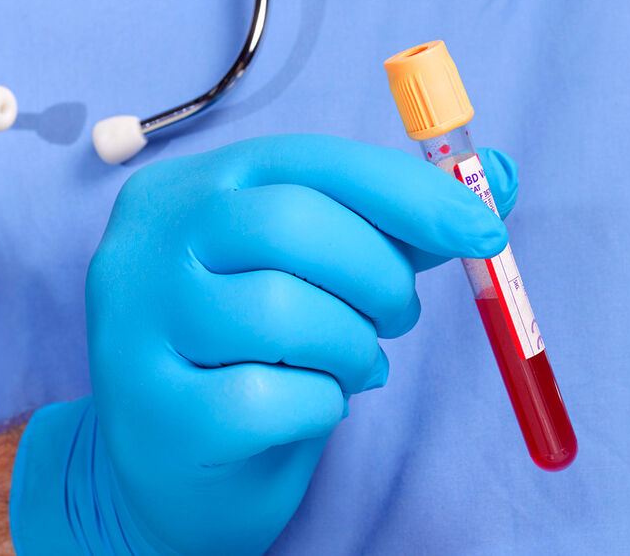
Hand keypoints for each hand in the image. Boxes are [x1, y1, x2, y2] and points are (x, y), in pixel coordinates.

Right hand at [10, 134, 518, 554]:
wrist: (172, 468)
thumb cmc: (255, 354)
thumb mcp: (316, 275)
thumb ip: (395, 227)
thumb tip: (494, 177)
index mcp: (189, 190)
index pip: (306, 161)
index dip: (405, 191)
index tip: (482, 228)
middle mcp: (145, 245)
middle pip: (289, 225)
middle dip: (378, 275)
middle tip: (399, 315)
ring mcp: (135, 327)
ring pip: (282, 312)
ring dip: (351, 347)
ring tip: (352, 364)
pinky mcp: (153, 411)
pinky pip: (271, 398)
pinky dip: (320, 405)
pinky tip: (311, 405)